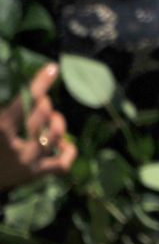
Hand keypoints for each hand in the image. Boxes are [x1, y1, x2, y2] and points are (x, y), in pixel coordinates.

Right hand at [1, 64, 77, 190]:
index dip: (39, 83)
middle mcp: (14, 150)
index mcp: (0, 131)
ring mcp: (27, 164)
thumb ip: (13, 109)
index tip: (52, 68)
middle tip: (43, 102)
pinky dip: (68, 150)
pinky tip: (62, 143)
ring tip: (53, 118)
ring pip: (54, 136)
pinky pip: (63, 164)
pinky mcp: (36, 175)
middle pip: (40, 116)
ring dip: (57, 122)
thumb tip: (38, 86)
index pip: (23, 103)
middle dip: (44, 104)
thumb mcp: (0, 123)